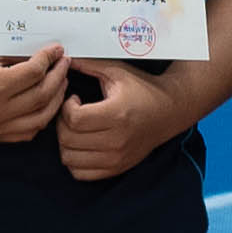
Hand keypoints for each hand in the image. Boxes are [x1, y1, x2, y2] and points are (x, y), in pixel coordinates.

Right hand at [0, 44, 71, 145]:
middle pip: (43, 95)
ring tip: (60, 83)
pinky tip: (46, 104)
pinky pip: (28, 133)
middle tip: (64, 63)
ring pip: (41, 118)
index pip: (35, 72)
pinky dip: (41, 119)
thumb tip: (46, 53)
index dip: (49, 58)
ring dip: (56, 99)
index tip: (57, 50)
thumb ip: (16, 56)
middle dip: (58, 77)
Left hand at [56, 65, 197, 183]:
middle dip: (62, 123)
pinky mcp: (116, 168)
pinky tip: (81, 144)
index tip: (74, 99)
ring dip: (65, 143)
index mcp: (116, 114)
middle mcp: (117, 140)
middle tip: (71, 113)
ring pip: (70, 159)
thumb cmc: (142, 89)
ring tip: (75, 129)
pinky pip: (81, 173)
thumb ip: (88, 64)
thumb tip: (64, 58)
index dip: (66, 107)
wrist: (169, 111)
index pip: (74, 119)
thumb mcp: (117, 72)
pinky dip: (74, 160)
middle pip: (68, 140)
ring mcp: (116, 158)